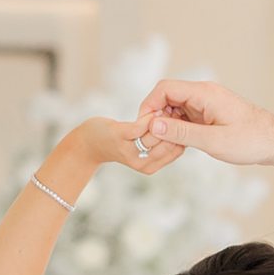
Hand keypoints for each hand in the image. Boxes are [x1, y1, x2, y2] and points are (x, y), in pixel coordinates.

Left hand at [46, 118, 178, 185]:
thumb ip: (161, 145)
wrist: (89, 144)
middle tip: (177, 110)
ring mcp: (130, 151)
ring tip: (165, 107)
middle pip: (170, 143)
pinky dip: (149, 115)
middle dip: (176, 124)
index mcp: (151, 166)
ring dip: (163, 117)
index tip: (184, 118)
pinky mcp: (120, 136)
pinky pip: (142, 126)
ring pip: (157, 134)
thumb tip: (184, 129)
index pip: (178, 150)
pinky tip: (152, 109)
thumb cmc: (119, 143)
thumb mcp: (144, 149)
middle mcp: (142, 162)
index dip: (184, 133)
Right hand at [135, 76, 273, 184]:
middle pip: (167, 98)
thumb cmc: (251, 140)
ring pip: (174, 109)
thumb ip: (182, 132)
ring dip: (166, 125)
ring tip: (164, 146)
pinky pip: (185, 117)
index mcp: (204, 93)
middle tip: (151, 140)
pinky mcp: (210, 114)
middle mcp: (204, 94)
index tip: (143, 127)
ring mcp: (207, 103)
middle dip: (156, 117)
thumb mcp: (213, 140)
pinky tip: (178, 145)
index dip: (149, 106)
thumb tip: (154, 125)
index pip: (165, 89)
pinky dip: (178, 129)